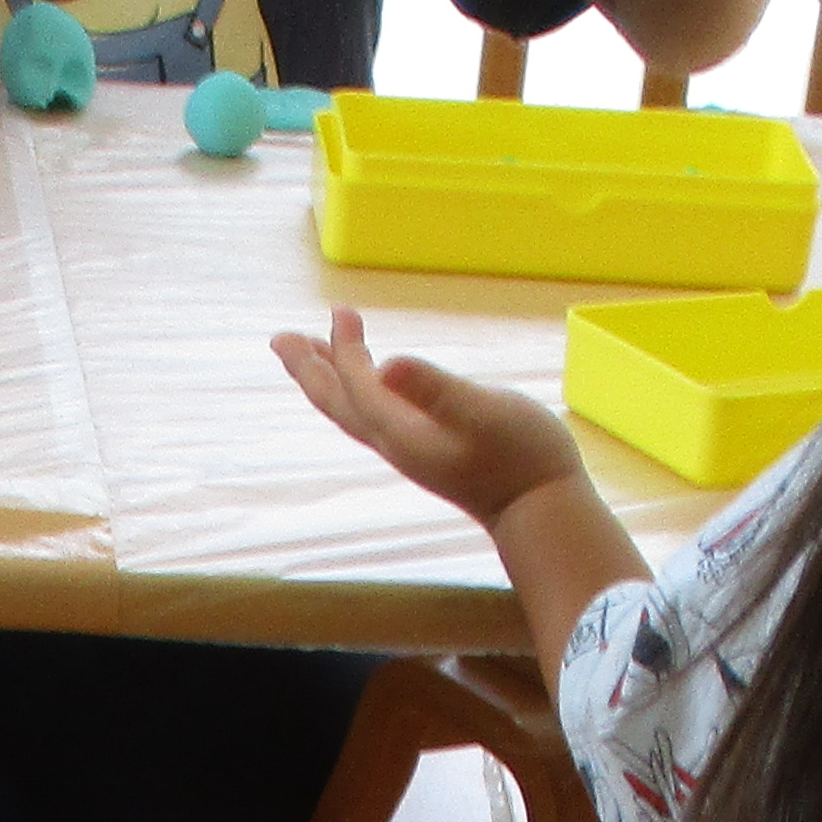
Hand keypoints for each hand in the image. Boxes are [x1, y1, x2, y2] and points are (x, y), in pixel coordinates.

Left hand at [272, 312, 589, 526]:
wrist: (542, 510)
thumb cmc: (522, 456)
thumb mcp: (483, 413)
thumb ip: (436, 389)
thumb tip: (389, 364)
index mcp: (400, 431)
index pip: (358, 384)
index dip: (345, 348)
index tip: (341, 310)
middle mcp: (396, 443)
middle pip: (338, 404)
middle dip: (309, 370)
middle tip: (280, 338)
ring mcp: (410, 451)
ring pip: (355, 413)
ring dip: (331, 382)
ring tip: (313, 354)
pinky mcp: (426, 453)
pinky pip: (376, 419)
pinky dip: (362, 395)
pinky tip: (373, 385)